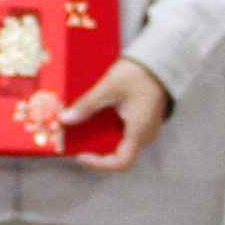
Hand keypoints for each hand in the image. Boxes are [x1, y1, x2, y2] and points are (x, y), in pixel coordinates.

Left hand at [59, 56, 173, 173]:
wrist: (160, 61)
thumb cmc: (138, 74)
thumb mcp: (108, 88)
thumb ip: (87, 105)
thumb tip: (65, 119)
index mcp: (138, 132)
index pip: (120, 163)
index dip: (98, 164)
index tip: (80, 154)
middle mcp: (144, 136)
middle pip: (118, 155)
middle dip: (95, 150)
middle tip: (75, 141)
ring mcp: (144, 130)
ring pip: (120, 145)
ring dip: (100, 140)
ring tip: (81, 129)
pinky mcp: (142, 122)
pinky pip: (123, 134)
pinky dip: (107, 131)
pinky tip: (94, 120)